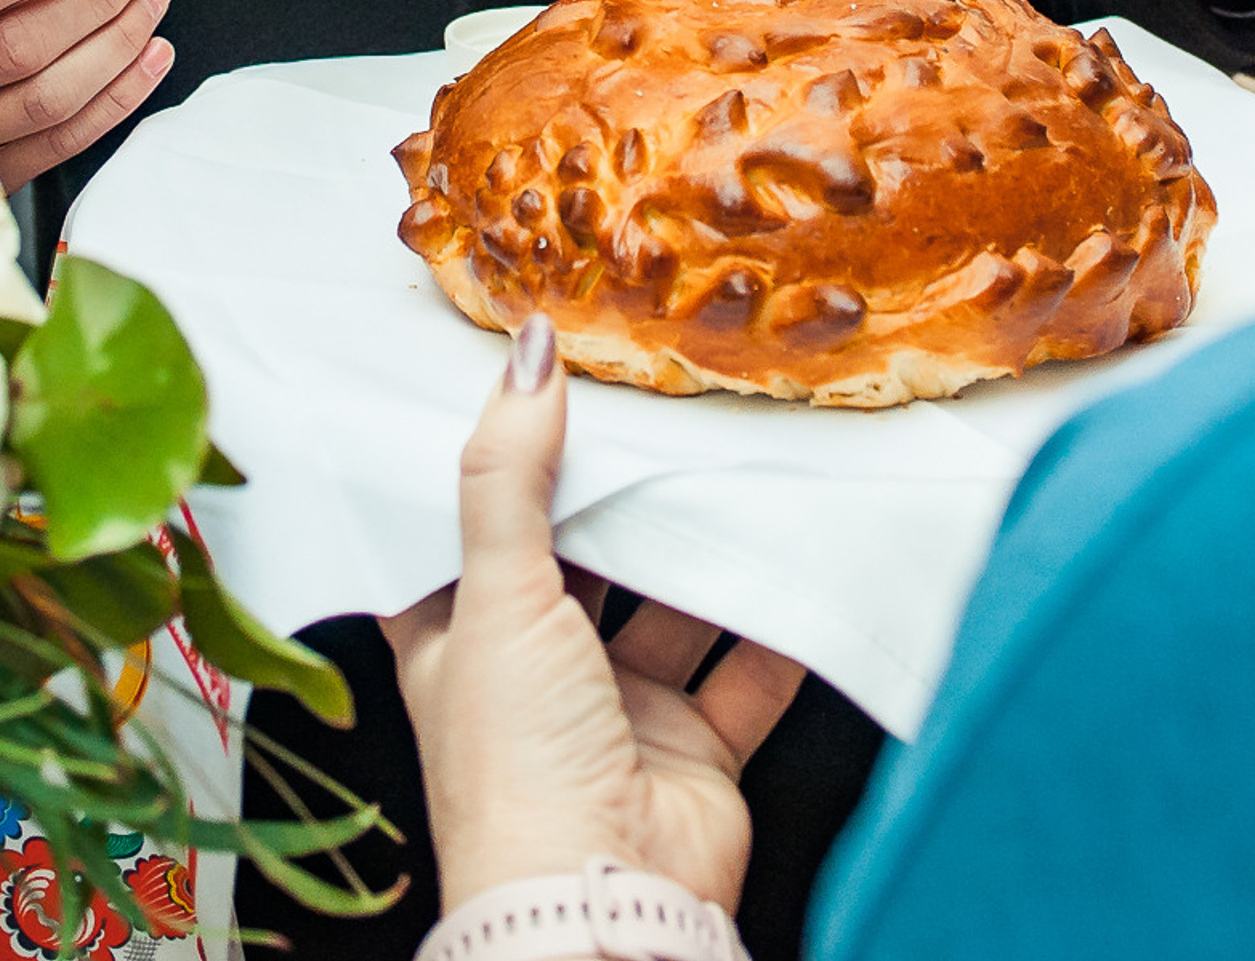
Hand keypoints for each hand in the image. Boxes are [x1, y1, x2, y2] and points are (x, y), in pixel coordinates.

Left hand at [382, 318, 804, 916]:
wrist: (602, 906)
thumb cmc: (517, 766)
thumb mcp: (496, 595)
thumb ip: (511, 472)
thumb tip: (526, 349)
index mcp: (456, 642)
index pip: (465, 531)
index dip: (496, 463)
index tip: (533, 380)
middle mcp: (533, 674)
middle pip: (578, 559)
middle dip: (617, 494)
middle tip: (655, 401)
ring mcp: (618, 713)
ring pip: (667, 605)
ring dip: (700, 547)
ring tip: (734, 456)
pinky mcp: (695, 751)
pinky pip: (745, 670)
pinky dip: (775, 618)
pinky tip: (798, 548)